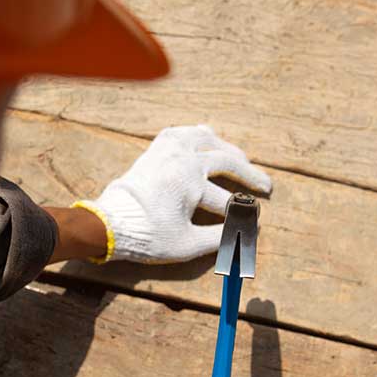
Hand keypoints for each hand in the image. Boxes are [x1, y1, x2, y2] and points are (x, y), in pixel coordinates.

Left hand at [72, 125, 271, 262]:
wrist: (110, 225)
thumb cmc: (147, 236)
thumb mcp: (186, 244)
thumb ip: (219, 239)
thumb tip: (245, 234)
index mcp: (191, 181)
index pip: (228, 198)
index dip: (244, 213)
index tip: (256, 223)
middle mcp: (183, 158)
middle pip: (226, 161)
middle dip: (249, 175)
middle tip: (266, 186)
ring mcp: (168, 149)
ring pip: (207, 138)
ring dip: (228, 149)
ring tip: (242, 159)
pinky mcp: (156, 148)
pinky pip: (184, 132)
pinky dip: (199, 135)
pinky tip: (207, 138)